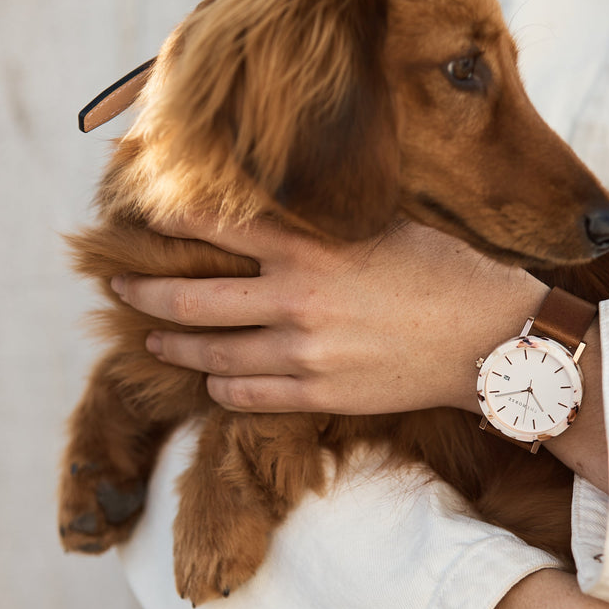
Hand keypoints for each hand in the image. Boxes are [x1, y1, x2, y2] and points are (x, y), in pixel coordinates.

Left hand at [111, 213, 545, 415]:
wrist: (491, 340)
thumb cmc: (446, 272)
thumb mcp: (383, 228)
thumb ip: (323, 224)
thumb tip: (277, 212)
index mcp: (311, 247)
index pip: (215, 227)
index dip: (168, 221)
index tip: (143, 218)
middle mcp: (296, 299)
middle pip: (190, 301)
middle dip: (141, 293)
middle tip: (117, 287)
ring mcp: (304, 354)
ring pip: (210, 355)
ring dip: (171, 347)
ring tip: (151, 341)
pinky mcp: (319, 395)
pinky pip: (246, 395)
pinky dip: (220, 387)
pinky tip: (213, 380)